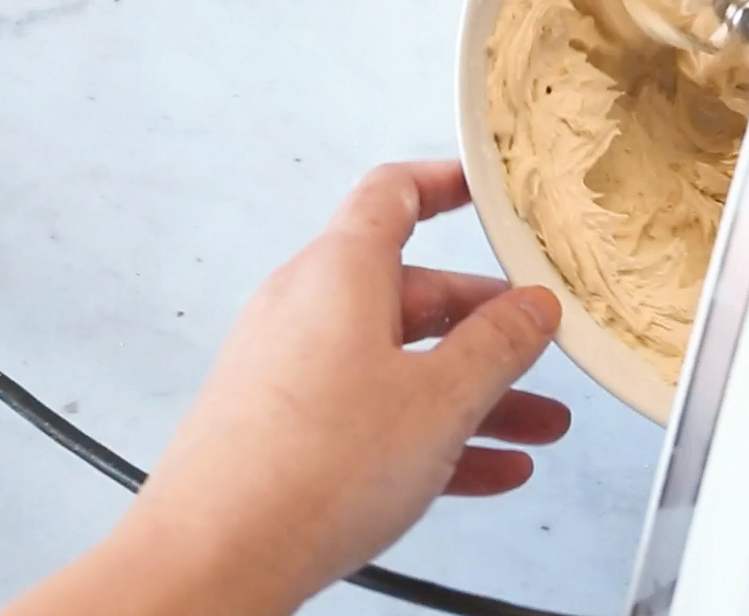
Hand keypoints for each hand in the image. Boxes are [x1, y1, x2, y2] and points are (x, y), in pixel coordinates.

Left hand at [51, 162, 566, 615]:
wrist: (209, 564)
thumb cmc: (308, 470)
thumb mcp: (439, 400)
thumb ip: (497, 346)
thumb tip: (533, 308)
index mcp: (340, 272)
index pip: (395, 193)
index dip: (446, 183)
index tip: (488, 190)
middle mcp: (308, 308)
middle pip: (413, 291)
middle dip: (487, 323)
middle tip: (539, 342)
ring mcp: (292, 369)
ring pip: (401, 362)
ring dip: (473, 391)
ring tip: (537, 425)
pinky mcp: (283, 426)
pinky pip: (372, 410)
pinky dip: (428, 429)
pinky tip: (487, 469)